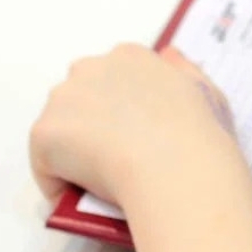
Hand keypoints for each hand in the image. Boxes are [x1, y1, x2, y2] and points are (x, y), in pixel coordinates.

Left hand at [30, 44, 239, 206]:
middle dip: (91, 125)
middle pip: (79, 98)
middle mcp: (90, 68)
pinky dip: (61, 183)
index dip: (122, 110)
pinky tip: (84, 197)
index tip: (136, 135)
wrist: (177, 168)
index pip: (112, 79)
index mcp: (130, 57)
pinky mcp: (44, 133)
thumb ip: (183, 71)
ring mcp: (63, 99)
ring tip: (102, 180)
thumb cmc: (199, 135)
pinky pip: (45, 164)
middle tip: (118, 158)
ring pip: (60, 130)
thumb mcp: (206, 93)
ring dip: (74, 152)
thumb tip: (168, 54)